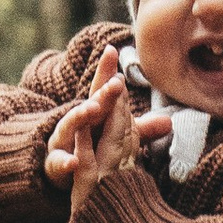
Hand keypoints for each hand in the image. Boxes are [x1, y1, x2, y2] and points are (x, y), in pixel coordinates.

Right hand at [45, 57, 167, 187]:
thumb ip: (140, 129)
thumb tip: (168, 122)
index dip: (107, 71)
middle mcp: (76, 122)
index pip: (101, 89)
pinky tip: (72, 163)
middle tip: (116, 82)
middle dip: (102, 92)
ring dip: (80, 115)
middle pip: (91, 103)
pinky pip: (58, 162)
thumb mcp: (113, 136)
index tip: (112, 50)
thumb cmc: (88, 149)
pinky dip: (64, 162)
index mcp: (93, 114)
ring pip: (71, 125)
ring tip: (92, 108)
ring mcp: (63, 140)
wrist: (60, 173)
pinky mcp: (54, 162)